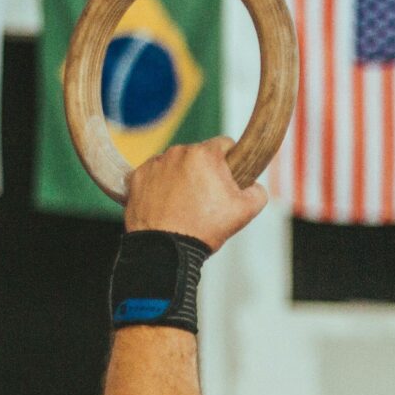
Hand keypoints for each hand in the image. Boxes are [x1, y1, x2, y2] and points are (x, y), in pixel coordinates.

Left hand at [123, 137, 267, 251]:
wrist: (164, 250)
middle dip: (204, 171)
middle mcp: (177, 152)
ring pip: (175, 164)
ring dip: (181, 177)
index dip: (230, 161)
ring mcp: (154, 164)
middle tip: (206, 199)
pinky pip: (154, 175)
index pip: (225, 144)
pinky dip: (160, 186)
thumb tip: (254, 186)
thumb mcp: (245, 211)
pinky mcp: (136, 177)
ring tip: (184, 204)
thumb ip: (257, 192)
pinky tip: (166, 205)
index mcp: (204, 154)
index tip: (228, 179)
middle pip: (198, 155)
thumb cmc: (203, 229)